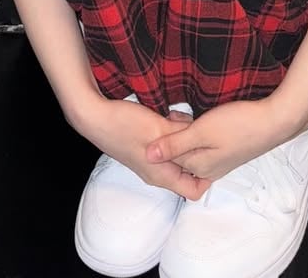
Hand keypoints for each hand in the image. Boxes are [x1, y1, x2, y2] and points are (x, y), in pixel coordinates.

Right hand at [76, 96, 212, 200]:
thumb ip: (183, 138)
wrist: (95, 117)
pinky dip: (173, 133)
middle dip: (196, 150)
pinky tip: (169, 116)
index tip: (212, 152)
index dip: (208, 176)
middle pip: (187, 171)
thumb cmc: (125, 125)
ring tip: (180, 119)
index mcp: (162, 176)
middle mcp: (157, 173)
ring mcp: (151, 160)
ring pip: (178, 155)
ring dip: (184, 138)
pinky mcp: (146, 147)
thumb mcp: (160, 130)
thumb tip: (206, 142)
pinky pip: (168, 146)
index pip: (194, 191)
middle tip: (197, 130)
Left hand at [145, 98, 307, 184]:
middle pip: (180, 154)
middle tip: (174, 114)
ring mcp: (219, 161)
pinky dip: (196, 132)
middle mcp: (208, 169)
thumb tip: (147, 156)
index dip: (162, 136)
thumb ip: (174, 144)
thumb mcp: (202, 131)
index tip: (161, 118)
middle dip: (172, 135)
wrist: (273, 121)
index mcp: (199, 167)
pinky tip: (198, 119)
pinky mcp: (227, 150)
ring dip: (184, 131)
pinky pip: (203, 144)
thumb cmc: (238, 125)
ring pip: (191, 147)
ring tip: (185, 114)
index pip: (168, 157)